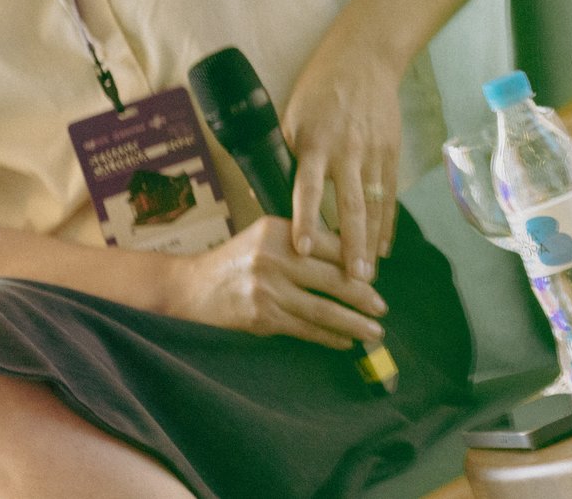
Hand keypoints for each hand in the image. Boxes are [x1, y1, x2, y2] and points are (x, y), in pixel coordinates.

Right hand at [166, 217, 387, 349]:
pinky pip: (304, 329)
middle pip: (332, 278)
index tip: (376, 279)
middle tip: (382, 308)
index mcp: (280, 230)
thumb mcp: (266, 238)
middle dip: (363, 296)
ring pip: (322, 309)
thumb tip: (352, 261)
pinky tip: (344, 342)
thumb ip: (302, 242)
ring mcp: (268, 289)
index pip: (331, 245)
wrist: (189, 288)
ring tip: (374, 331)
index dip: (357, 264)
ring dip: (353, 323)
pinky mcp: (262, 317)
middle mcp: (275, 257)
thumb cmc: (236, 261)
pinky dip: (328, 337)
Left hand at [281, 20, 403, 281]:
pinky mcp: (391, 152)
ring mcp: (374, 153)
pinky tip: (383, 248)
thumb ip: (288, 156)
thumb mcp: (292, 117)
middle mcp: (348, 151)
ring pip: (375, 205)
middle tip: (351, 281)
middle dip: (351, 245)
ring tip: (367, 277)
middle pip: (351, 206)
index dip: (305, 220)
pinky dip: (387, 223)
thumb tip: (273, 196)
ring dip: (371, 242)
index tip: (303, 250)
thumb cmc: (319, 90)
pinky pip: (389, 195)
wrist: (365, 59)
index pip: (309, 188)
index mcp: (316, 143)